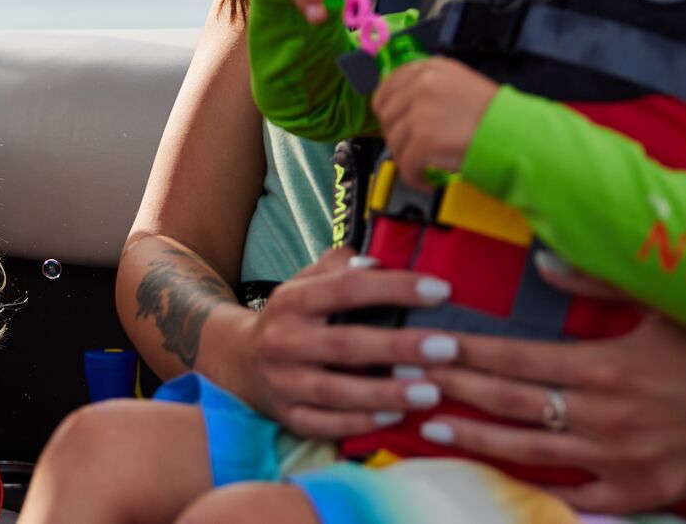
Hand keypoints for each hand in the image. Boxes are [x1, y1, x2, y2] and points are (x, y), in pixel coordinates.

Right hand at [236, 247, 462, 438]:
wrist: (238, 360)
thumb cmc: (291, 318)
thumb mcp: (304, 283)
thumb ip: (339, 267)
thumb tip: (379, 262)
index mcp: (291, 300)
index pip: (346, 288)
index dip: (394, 287)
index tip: (440, 289)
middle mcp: (283, 340)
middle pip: (345, 343)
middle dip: (399, 346)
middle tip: (448, 347)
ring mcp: (283, 381)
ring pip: (337, 391)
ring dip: (386, 392)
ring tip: (431, 392)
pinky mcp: (287, 416)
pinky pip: (326, 424)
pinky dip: (361, 423)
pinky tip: (396, 418)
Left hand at [373, 58, 497, 186]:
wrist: (521, 136)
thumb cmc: (500, 117)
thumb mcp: (462, 86)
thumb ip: (431, 89)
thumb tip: (404, 106)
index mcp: (432, 68)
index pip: (389, 84)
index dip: (387, 107)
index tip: (393, 121)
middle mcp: (422, 84)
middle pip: (387, 114)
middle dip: (397, 135)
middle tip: (412, 148)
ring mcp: (420, 111)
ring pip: (394, 141)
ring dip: (407, 158)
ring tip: (425, 165)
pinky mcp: (423, 139)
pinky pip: (405, 164)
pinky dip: (414, 176)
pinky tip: (428, 179)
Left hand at [425, 259, 685, 511]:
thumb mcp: (662, 304)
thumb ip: (597, 280)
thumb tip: (541, 260)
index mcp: (604, 367)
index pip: (515, 358)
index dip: (465, 352)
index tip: (426, 343)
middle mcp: (603, 415)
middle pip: (508, 401)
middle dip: (452, 389)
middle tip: (406, 380)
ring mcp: (619, 459)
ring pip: (529, 450)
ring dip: (475, 439)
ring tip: (430, 428)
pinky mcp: (639, 492)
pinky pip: (576, 496)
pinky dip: (535, 488)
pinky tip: (497, 478)